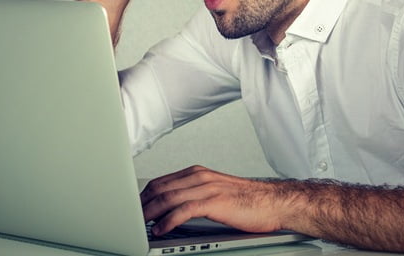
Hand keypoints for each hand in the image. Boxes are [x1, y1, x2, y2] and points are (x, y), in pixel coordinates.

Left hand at [140, 165, 286, 235]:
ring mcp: (207, 188)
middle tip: (130, 218)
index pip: (162, 181)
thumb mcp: (215, 192)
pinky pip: (184, 210)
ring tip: (140, 225)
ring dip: (150, 213)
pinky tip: (160, 229)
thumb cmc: (246, 200)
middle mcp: (200, 177)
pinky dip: (168, 221)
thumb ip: (194, 195)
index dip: (144, 195)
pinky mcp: (215, 202)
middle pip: (161, 188)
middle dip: (142, 204)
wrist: (272, 201)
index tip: (134, 208)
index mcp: (198, 173)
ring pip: (169, 197)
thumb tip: (172, 208)